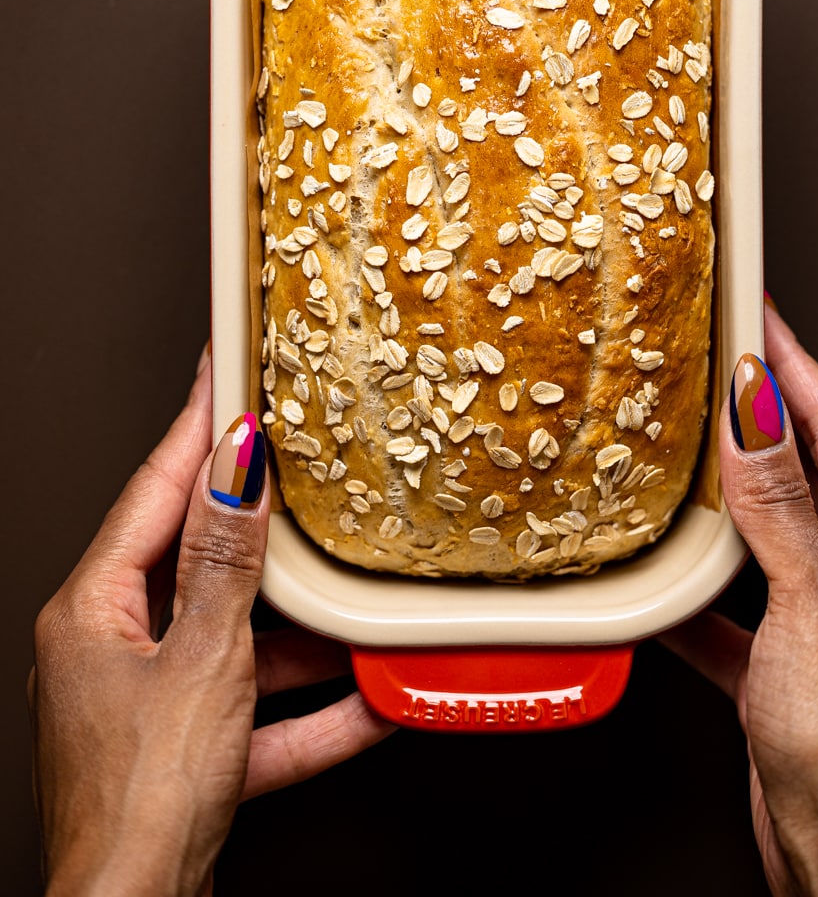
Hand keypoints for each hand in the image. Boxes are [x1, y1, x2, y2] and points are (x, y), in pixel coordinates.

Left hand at [30, 349, 392, 896]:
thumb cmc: (141, 801)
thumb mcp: (204, 660)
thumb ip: (227, 562)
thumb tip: (236, 468)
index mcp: (94, 609)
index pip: (154, 489)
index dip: (196, 424)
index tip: (224, 366)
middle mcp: (112, 649)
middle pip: (199, 562)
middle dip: (268, 531)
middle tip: (309, 467)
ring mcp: (147, 705)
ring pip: (238, 641)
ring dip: (304, 635)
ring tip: (362, 604)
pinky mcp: (184, 756)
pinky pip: (259, 715)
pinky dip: (311, 710)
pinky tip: (371, 701)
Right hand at [664, 304, 817, 896]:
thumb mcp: (811, 601)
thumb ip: (775, 504)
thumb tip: (753, 411)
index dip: (796, 365)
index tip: (758, 314)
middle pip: (809, 470)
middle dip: (760, 414)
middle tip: (712, 359)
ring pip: (771, 531)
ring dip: (726, 491)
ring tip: (682, 442)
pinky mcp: (787, 664)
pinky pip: (734, 603)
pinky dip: (695, 587)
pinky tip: (657, 581)